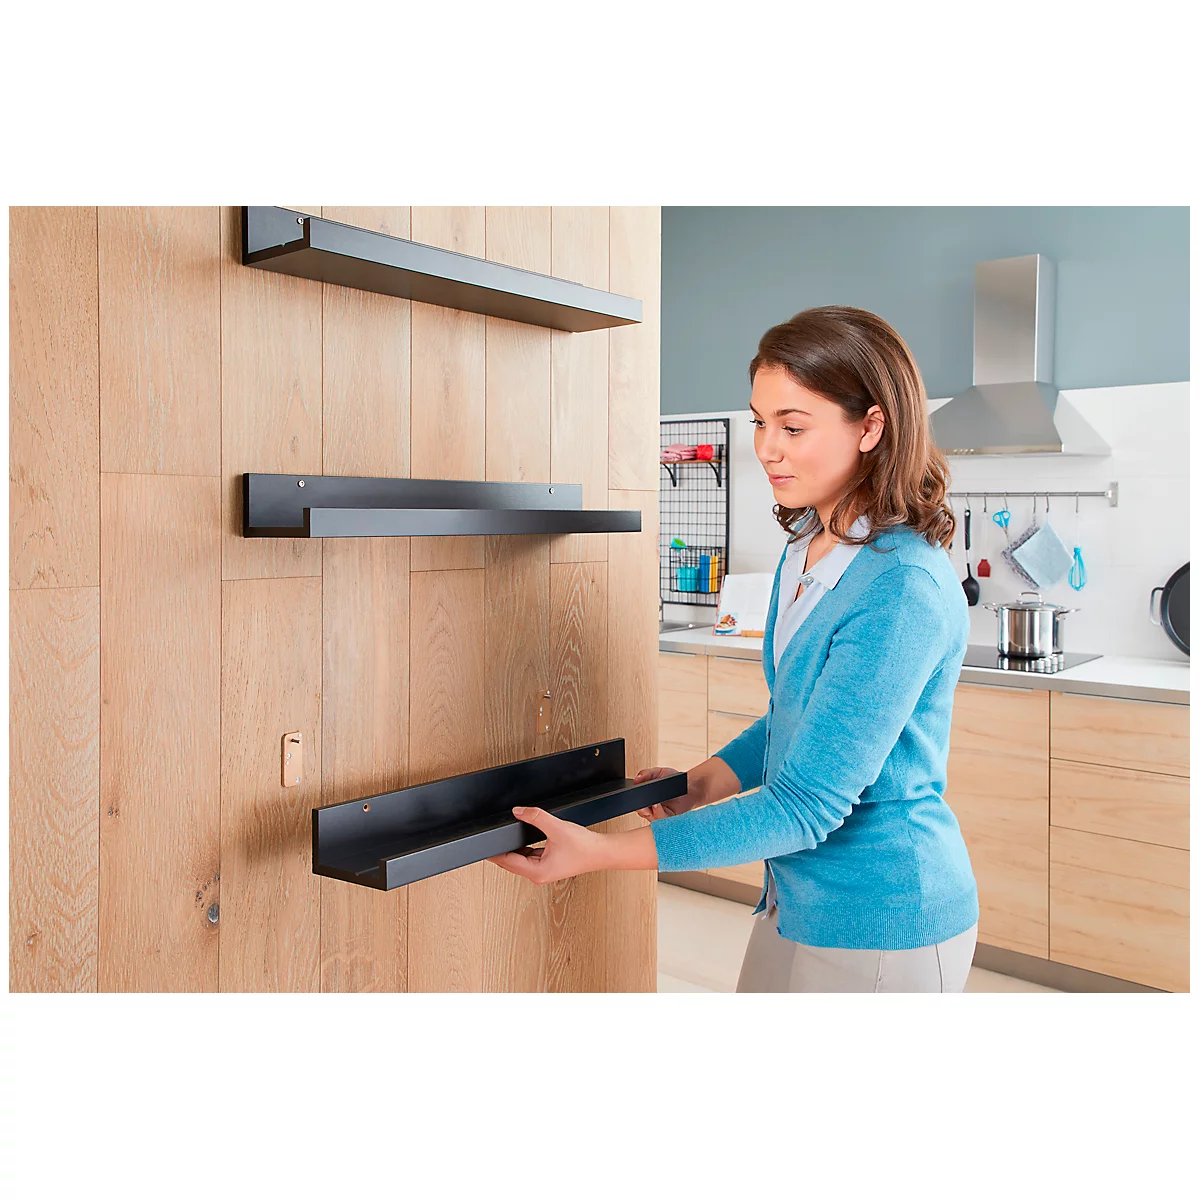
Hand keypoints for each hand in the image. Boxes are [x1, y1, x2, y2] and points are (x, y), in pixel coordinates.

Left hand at [487, 806, 606, 884]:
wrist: (603, 852)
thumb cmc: (585, 847)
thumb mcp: (556, 827)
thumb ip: (535, 817)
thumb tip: (518, 811)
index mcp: (537, 872)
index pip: (506, 861)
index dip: (493, 852)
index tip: (482, 845)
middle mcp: (538, 875)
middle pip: (510, 862)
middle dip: (502, 849)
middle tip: (493, 835)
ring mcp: (543, 871)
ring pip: (519, 859)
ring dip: (514, 848)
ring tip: (510, 834)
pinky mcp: (548, 865)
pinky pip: (529, 857)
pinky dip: (524, 848)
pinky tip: (526, 837)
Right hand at [634, 766, 703, 820]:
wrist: (691, 785)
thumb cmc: (674, 780)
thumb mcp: (658, 772)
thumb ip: (646, 774)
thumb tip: (636, 779)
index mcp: (647, 799)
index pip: (637, 803)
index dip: (635, 803)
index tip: (635, 798)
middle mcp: (653, 808)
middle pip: (643, 813)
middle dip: (641, 810)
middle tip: (643, 805)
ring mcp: (661, 814)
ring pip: (652, 819)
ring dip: (651, 812)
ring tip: (654, 804)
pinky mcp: (670, 819)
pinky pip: (663, 820)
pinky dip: (660, 815)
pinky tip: (659, 807)